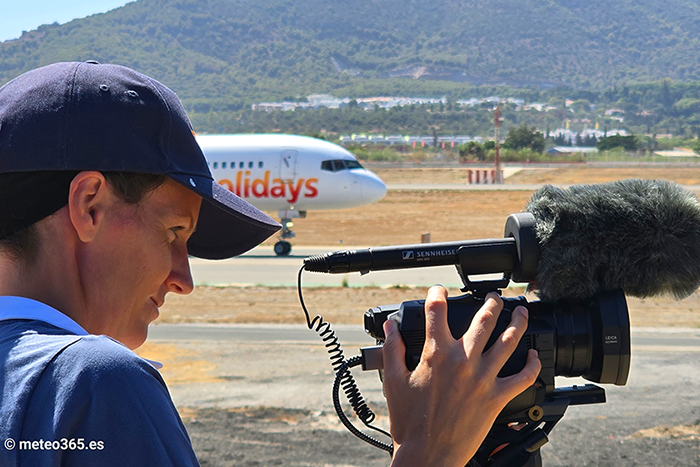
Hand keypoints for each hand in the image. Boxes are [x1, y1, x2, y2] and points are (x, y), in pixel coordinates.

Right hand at [382, 286, 540, 465]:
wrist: (428, 454)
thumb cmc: (410, 422)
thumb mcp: (394, 381)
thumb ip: (393, 350)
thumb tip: (390, 327)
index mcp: (436, 353)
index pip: (437, 311)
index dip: (437, 294)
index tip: (439, 291)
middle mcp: (463, 360)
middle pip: (484, 319)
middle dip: (491, 302)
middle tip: (494, 297)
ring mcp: (483, 377)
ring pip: (508, 341)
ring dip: (517, 323)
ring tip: (521, 312)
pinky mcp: (496, 396)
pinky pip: (523, 377)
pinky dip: (532, 364)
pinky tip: (534, 355)